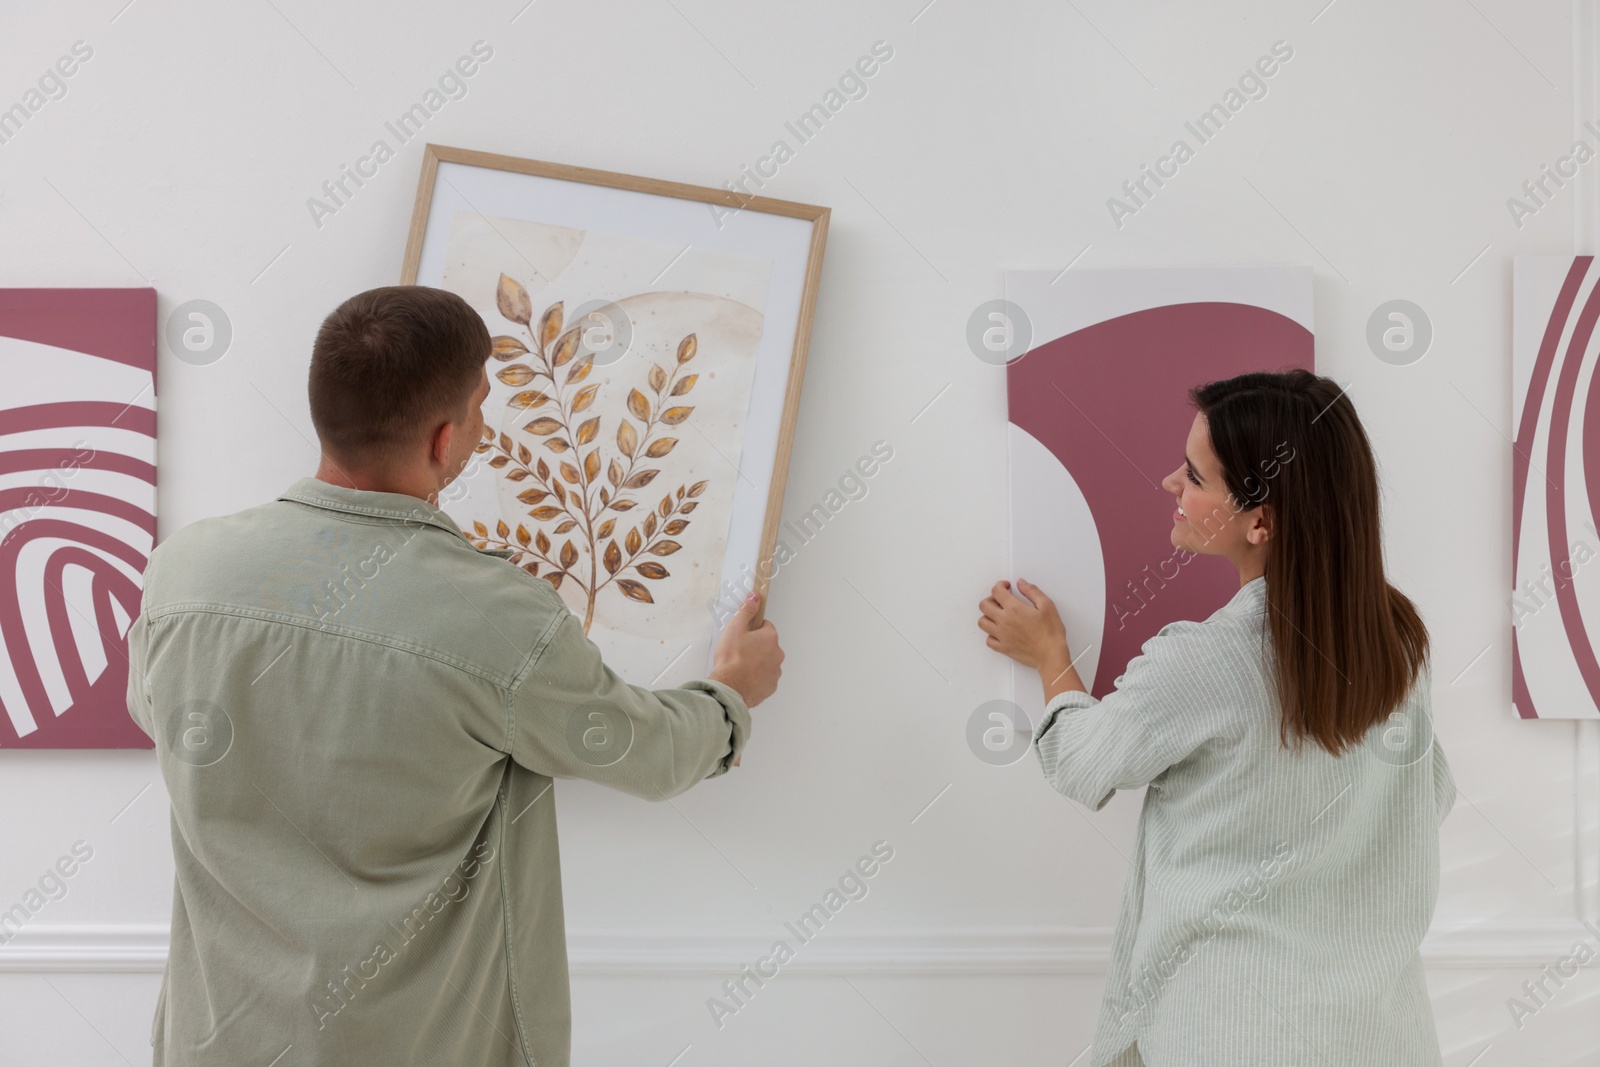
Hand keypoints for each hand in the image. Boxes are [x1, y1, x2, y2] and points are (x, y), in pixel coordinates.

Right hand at [709, 590, 782, 707]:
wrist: (729, 688)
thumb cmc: (731, 660)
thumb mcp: (735, 628)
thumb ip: (747, 610)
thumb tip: (755, 596)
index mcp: (770, 638)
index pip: (765, 626)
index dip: (752, 630)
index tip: (743, 635)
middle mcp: (777, 654)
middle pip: (767, 645)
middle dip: (755, 646)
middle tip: (739, 651)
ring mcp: (775, 671)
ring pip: (767, 661)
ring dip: (757, 662)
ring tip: (740, 665)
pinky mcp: (771, 685)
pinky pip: (765, 677)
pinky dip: (757, 676)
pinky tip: (745, 676)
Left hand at [978, 578, 1070, 671]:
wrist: (1051, 655)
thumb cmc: (1050, 633)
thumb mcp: (1047, 606)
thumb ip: (1032, 591)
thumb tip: (1021, 583)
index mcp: (1014, 609)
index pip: (996, 591)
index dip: (1000, 585)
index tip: (1006, 587)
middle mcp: (1004, 621)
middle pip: (984, 605)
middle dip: (991, 599)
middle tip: (1001, 600)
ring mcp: (1001, 636)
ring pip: (982, 622)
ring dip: (988, 616)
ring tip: (999, 615)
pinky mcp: (1003, 648)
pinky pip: (988, 640)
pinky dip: (991, 634)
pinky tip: (1000, 632)